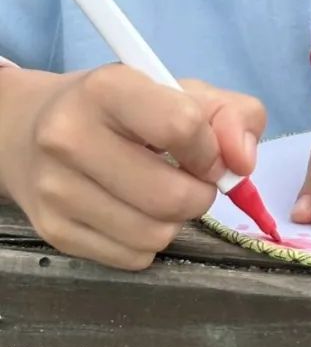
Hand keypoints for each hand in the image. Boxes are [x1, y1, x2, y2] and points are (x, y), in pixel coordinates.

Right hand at [0, 64, 266, 269]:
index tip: (206, 152)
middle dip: (199, 194)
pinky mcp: (53, 231)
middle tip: (190, 179)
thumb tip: (243, 162)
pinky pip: (132, 258)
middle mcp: (69, 137)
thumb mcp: (181, 91)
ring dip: (175, 221)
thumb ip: (232, 114)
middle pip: (172, 195)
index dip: (211, 149)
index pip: (182, 126)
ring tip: (160, 194)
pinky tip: (133, 212)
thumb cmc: (122, 108)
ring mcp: (56, 189)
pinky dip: (147, 241)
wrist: (31, 130)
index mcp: (107, 89)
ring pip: (155, 235)